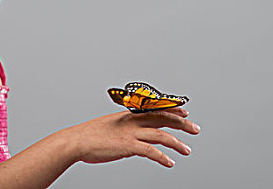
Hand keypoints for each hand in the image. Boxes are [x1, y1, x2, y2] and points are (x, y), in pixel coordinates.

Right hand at [68, 108, 199, 166]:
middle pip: (163, 119)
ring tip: (187, 150)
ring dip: (176, 143)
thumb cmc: (91, 135)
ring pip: (160, 135)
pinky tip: (170, 162)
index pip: (157, 109)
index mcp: (130, 115)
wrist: (76, 141)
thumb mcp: (113, 126)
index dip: (172, 110)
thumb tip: (138, 138)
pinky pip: (150, 151)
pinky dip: (162, 157)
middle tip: (195, 129)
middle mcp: (133, 121)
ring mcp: (131, 133)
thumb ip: (128, 129)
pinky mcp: (127, 146)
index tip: (185, 112)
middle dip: (182, 124)